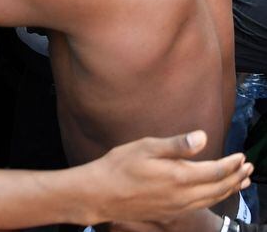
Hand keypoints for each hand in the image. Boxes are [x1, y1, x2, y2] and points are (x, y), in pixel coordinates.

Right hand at [89, 130, 251, 224]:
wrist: (102, 194)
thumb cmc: (120, 166)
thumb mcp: (146, 146)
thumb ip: (176, 144)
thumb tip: (202, 137)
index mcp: (178, 176)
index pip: (215, 171)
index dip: (231, 164)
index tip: (241, 156)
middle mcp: (183, 196)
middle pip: (218, 188)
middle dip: (235, 178)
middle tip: (248, 168)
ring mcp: (177, 207)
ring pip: (211, 200)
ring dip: (228, 190)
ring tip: (240, 182)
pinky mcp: (170, 213)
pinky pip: (200, 206)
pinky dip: (214, 199)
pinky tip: (213, 193)